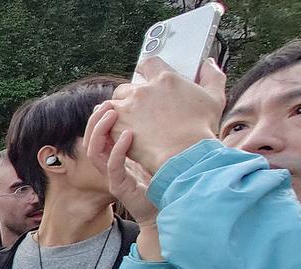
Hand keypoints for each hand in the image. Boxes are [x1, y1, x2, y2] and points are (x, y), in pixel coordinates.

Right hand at [85, 103, 157, 226]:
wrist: (171, 208)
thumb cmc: (166, 180)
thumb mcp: (155, 152)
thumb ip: (150, 137)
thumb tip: (158, 112)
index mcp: (116, 158)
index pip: (98, 137)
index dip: (99, 119)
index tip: (110, 102)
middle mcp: (110, 167)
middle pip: (90, 142)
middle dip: (94, 122)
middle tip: (106, 105)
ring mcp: (113, 178)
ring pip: (94, 152)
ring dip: (100, 131)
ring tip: (112, 114)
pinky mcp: (120, 187)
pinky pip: (112, 166)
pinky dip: (117, 149)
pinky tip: (128, 135)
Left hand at [106, 57, 226, 173]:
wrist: (183, 154)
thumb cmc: (200, 129)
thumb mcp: (215, 98)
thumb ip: (212, 76)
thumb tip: (208, 64)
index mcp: (166, 80)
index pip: (150, 63)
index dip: (146, 69)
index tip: (145, 74)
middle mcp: (144, 90)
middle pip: (129, 86)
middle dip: (131, 96)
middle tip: (140, 109)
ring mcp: (127, 107)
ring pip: (114, 103)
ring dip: (118, 110)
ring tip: (128, 122)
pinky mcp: (116, 125)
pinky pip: (104, 121)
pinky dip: (109, 125)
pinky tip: (117, 132)